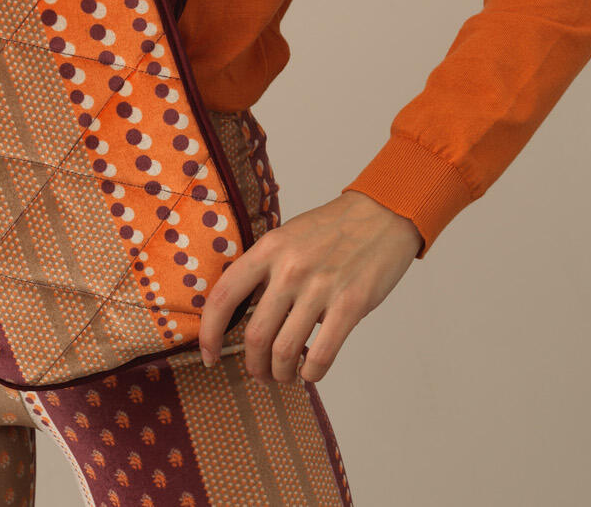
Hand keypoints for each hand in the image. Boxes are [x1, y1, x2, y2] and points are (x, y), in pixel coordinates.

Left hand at [198, 190, 422, 383]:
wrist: (382, 215)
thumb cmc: (332, 229)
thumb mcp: (286, 237)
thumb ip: (264, 268)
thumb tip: (243, 310)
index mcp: (268, 249)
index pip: (224, 296)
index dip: (210, 332)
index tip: (208, 355)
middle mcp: (289, 269)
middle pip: (255, 334)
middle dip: (253, 365)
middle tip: (259, 373)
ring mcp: (320, 287)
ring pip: (285, 351)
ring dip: (280, 373)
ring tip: (284, 375)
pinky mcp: (350, 305)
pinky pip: (321, 355)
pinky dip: (311, 373)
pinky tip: (310, 372)